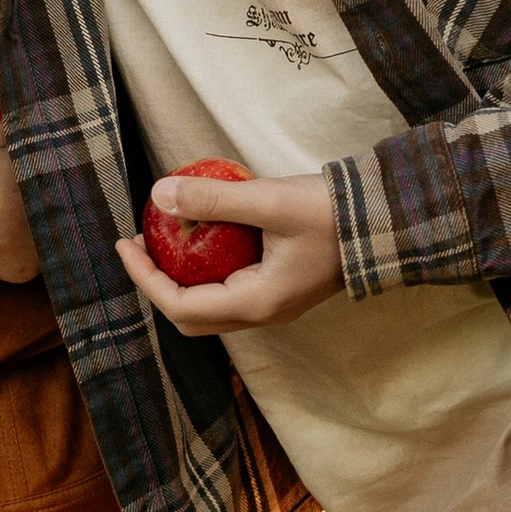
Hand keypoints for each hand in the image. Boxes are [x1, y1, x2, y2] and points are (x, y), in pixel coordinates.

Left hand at [117, 169, 342, 333]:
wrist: (385, 222)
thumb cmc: (331, 213)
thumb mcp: (269, 201)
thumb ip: (215, 199)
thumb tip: (160, 195)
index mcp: (257, 302)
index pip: (181, 306)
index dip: (145, 278)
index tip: (125, 244)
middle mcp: (263, 313)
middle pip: (191, 316)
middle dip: (156, 282)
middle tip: (139, 243)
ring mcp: (273, 304)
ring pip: (209, 305)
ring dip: (179, 278)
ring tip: (163, 237)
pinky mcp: (280, 289)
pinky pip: (228, 289)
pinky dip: (204, 270)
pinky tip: (201, 234)